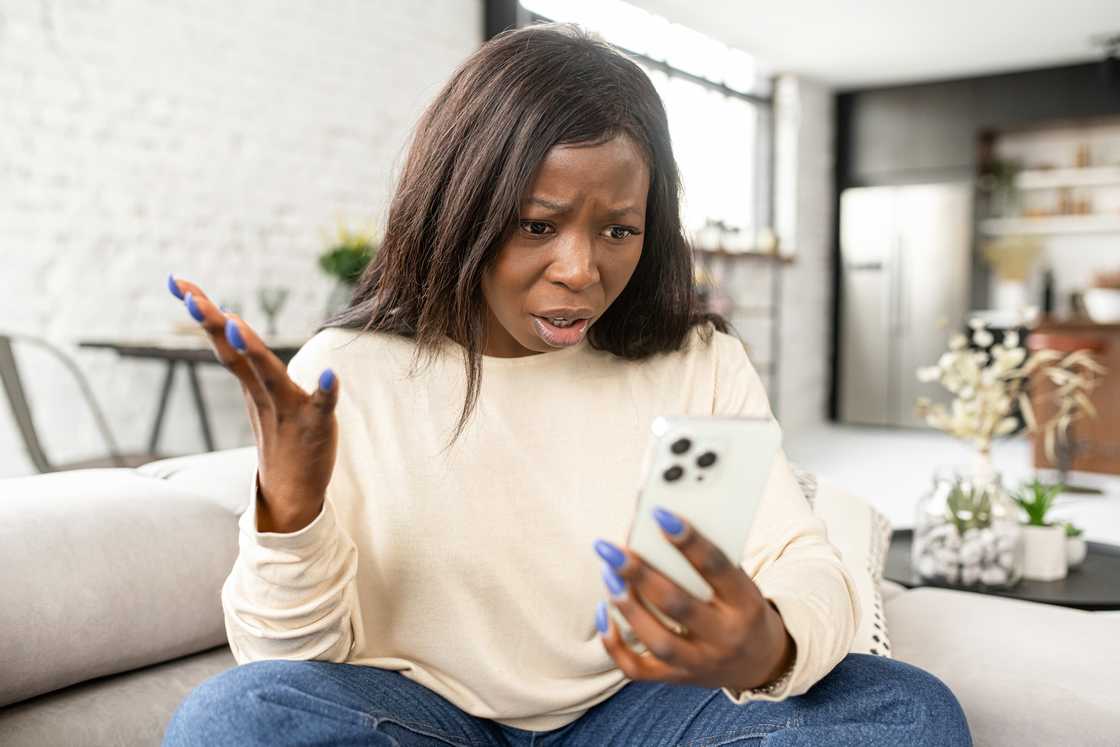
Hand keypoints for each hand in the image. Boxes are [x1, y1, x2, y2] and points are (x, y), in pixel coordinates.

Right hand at [167, 274, 338, 532]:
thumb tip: (228, 320)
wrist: (293, 493)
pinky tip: (331, 373)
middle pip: (237, 354)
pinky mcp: (317, 426)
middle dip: (213, 324)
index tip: (174, 279)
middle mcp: (266, 392)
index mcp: (253, 383)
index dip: (203, 310)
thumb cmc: (280, 436)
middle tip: (188, 298)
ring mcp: (290, 409)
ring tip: (234, 325)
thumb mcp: (260, 394)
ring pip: (269, 376)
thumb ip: (248, 360)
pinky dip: (325, 390)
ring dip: (253, 351)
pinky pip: (322, 405)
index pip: (224, 340)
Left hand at [593, 508, 794, 692]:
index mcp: (745, 603)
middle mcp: (725, 636)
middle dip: (641, 575)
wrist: (761, 662)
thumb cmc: (740, 608)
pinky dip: (615, 644)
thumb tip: (655, 529)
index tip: (659, 514)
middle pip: (678, 606)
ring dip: (628, 607)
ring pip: (659, 640)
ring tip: (608, 576)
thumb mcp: (739, 583)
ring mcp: (701, 662)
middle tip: (612, 550)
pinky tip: (604, 613)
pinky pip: (638, 669)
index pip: (716, 568)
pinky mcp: (678, 679)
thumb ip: (706, 562)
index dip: (688, 541)